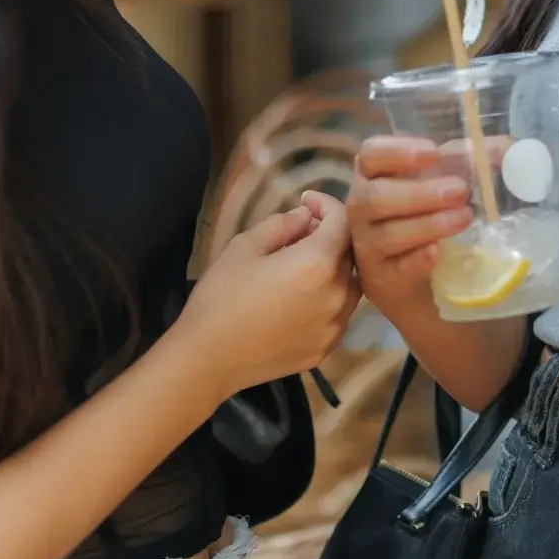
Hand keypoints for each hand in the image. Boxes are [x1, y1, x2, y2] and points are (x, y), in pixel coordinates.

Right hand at [173, 193, 360, 395]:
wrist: (208, 359)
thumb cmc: (221, 297)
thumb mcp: (245, 247)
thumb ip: (282, 224)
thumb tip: (306, 217)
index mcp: (318, 264)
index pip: (341, 222)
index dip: (327, 204)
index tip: (307, 199)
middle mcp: (337, 295)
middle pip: (350, 254)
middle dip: (331, 235)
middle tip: (303, 230)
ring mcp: (335, 327)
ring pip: (350, 286)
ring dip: (335, 268)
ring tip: (304, 264)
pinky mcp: (325, 349)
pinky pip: (339, 315)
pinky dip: (330, 298)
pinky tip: (303, 297)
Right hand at [347, 136, 477, 316]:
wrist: (433, 281)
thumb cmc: (438, 216)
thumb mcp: (456, 183)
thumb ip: (479, 162)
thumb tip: (503, 150)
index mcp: (378, 176)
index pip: (371, 155)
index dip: (397, 151)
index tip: (433, 151)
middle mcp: (364, 209)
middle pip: (374, 197)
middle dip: (419, 193)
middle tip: (460, 190)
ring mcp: (369, 247)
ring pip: (386, 234)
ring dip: (426, 224)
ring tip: (463, 218)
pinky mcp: (382, 281)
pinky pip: (395, 270)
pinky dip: (417, 260)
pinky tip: (438, 253)